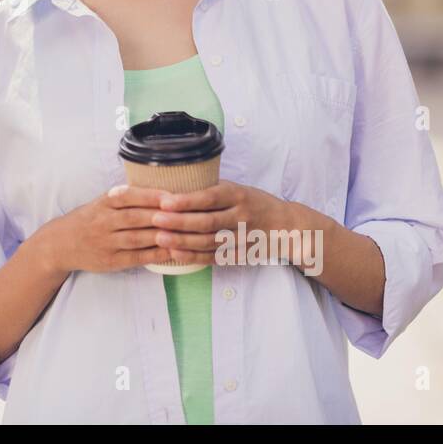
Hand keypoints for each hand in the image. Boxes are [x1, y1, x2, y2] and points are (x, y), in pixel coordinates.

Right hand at [39, 184, 181, 274]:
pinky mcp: (110, 261)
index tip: (171, 196)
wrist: (61, 244)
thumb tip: (161, 193)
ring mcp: (106, 242)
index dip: (150, 196)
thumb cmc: (89, 219)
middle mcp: (104, 221)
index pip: (128, 196)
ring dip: (161, 236)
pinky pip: (136, 257)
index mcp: (103, 203)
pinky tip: (171, 251)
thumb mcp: (101, 203)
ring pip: (137, 238)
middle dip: (160, 216)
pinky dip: (155, 254)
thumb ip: (125, 198)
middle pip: (135, 217)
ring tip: (182, 234)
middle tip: (184, 215)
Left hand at [150, 180, 296, 266]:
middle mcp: (241, 216)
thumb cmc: (255, 203)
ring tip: (160, 238)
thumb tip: (176, 186)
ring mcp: (242, 238)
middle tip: (155, 220)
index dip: (186, 201)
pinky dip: (193, 257)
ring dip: (182, 241)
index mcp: (238, 195)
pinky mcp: (240, 255)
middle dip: (179, 222)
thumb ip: (212, 189)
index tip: (165, 202)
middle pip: (207, 222)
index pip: (210, 198)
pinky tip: (175, 253)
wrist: (287, 227)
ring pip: (209, 242)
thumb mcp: (238, 189)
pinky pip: (214, 257)